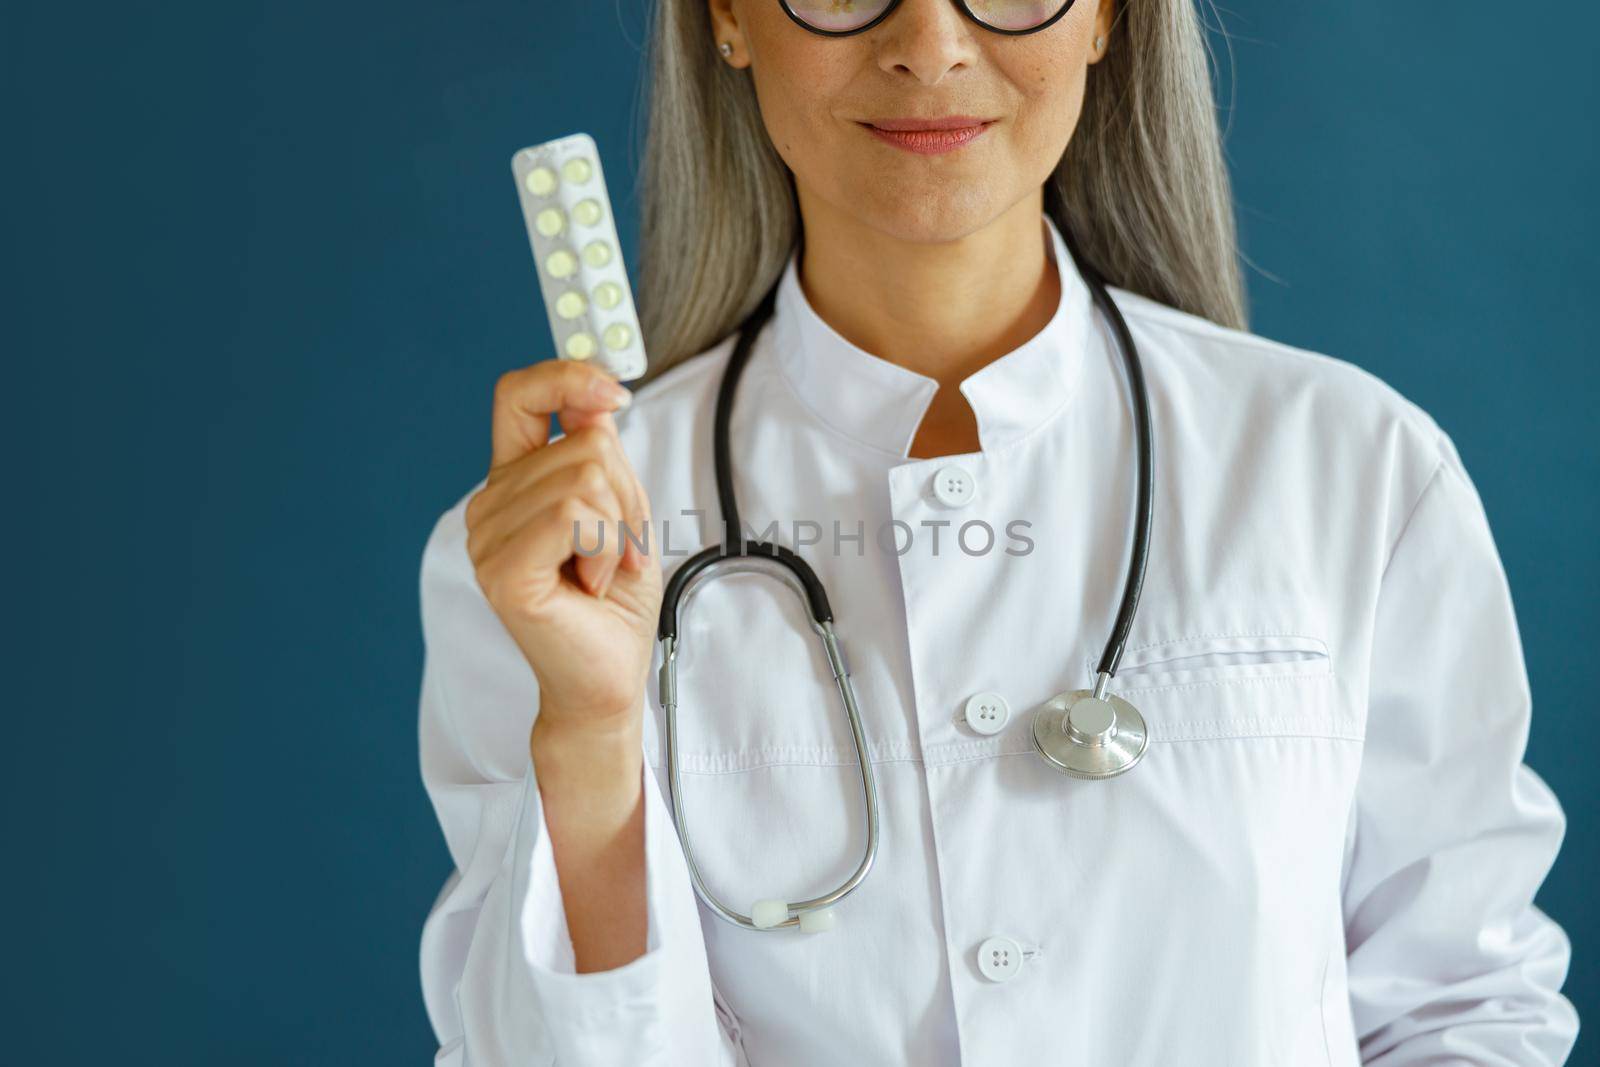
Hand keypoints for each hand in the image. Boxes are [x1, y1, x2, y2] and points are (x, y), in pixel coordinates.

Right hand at [465, 360, 662, 732]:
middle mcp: (489, 506)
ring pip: (585, 477)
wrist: (608, 681)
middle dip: (626, 496)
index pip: (517, 395)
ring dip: (619, 529)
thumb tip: (596, 400)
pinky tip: (591, 584)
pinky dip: (605, 547)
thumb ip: (600, 454)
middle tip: (618, 550)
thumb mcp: (621, 510)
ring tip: (602, 571)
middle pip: (581, 444)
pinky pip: (575, 515)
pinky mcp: (503, 571)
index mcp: (513, 484)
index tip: (614, 396)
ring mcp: (488, 539)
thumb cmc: (614, 604)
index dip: (565, 377)